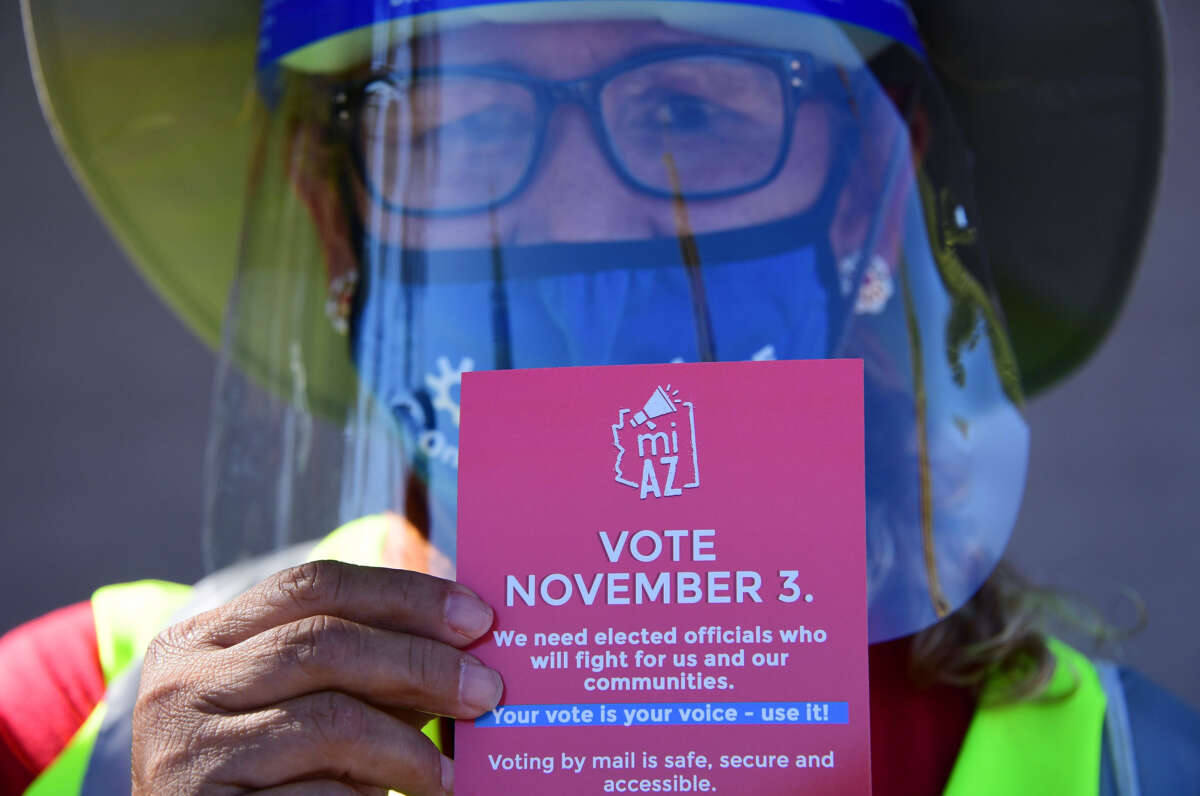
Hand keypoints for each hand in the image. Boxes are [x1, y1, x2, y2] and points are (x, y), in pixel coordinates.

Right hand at [132, 560, 499, 794]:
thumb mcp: (304, 707)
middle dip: (420, 662)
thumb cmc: (266, 777)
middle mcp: (179, 685)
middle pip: (322, 643)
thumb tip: (466, 646)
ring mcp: (185, 750)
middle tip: (486, 690)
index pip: (315, 584)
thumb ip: (368, 671)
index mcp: (203, 639)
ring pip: (327, 720)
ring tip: (449, 772)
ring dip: (407, 746)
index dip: (403, 593)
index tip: (477, 616)